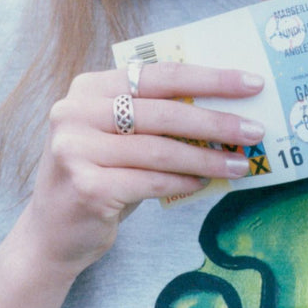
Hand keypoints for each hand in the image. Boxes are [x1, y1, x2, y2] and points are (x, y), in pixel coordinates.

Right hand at [22, 62, 264, 279]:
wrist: (52, 234)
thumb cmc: (102, 173)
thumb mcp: (121, 134)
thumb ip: (157, 114)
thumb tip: (227, 104)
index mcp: (90, 86)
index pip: (161, 74)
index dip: (210, 77)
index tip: (250, 82)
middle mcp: (76, 111)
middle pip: (164, 110)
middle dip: (216, 119)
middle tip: (255, 129)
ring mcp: (75, 149)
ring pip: (160, 148)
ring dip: (207, 157)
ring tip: (240, 163)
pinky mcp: (85, 187)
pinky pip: (149, 181)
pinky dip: (182, 182)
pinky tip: (205, 182)